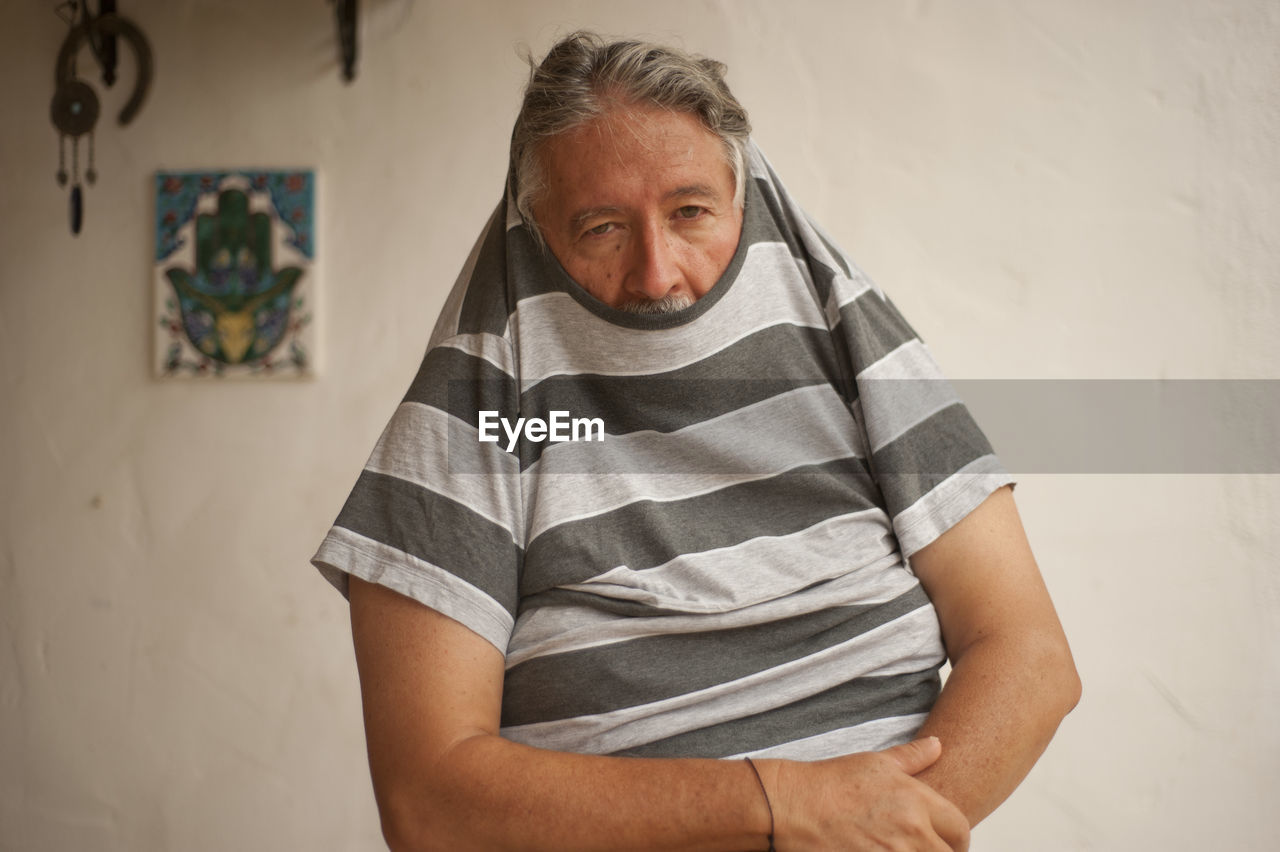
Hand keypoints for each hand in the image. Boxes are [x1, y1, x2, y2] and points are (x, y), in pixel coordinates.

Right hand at [767, 737, 969, 850]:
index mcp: (916, 801)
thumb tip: (938, 744)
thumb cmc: (830, 782)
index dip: (959, 839)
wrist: (791, 806)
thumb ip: (912, 757)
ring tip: (902, 850)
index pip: (960, 828)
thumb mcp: (874, 762)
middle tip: (926, 849)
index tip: (949, 843)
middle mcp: (911, 831)